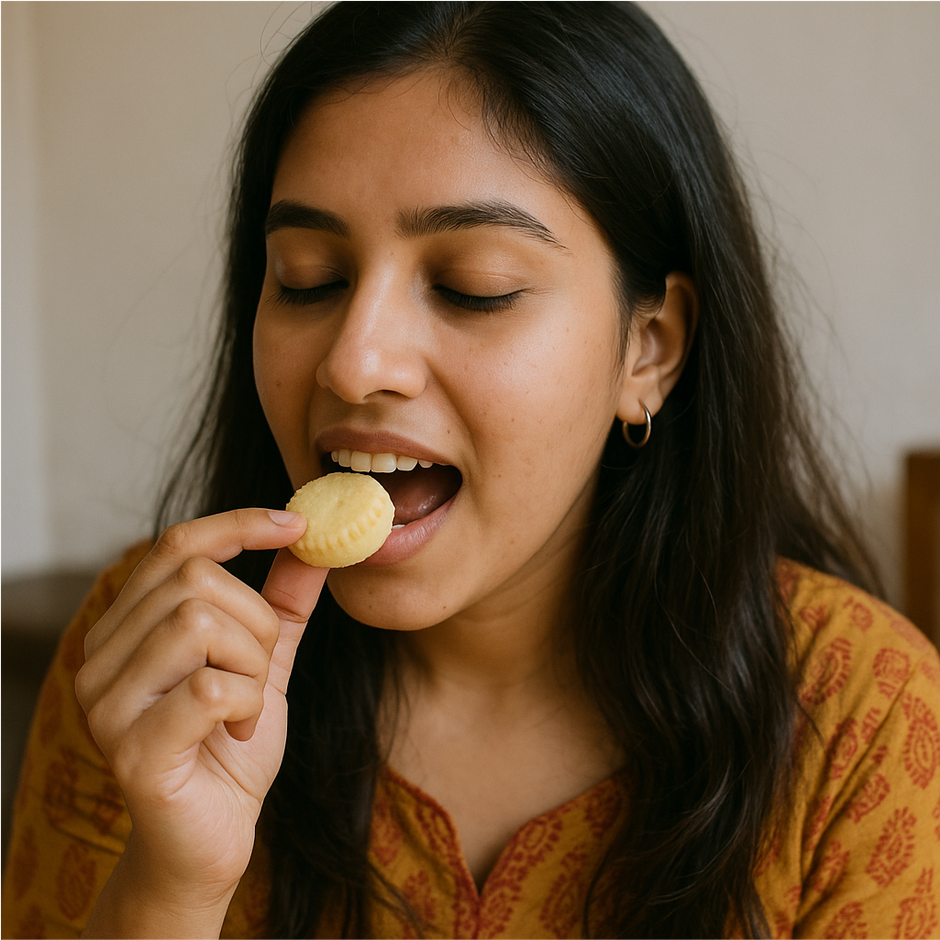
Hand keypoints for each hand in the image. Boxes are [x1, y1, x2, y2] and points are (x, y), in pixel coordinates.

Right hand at [75, 508, 325, 908]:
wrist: (213, 835)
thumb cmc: (230, 743)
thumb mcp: (264, 659)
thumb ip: (281, 601)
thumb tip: (312, 540)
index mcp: (127, 627)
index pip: (177, 545)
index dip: (240, 525)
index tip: (298, 525)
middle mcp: (100, 657)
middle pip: (197, 581)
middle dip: (255, 624)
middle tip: (259, 671)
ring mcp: (107, 705)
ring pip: (200, 624)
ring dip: (251, 665)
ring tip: (245, 705)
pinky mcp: (131, 751)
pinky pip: (210, 687)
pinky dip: (246, 704)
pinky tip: (237, 731)